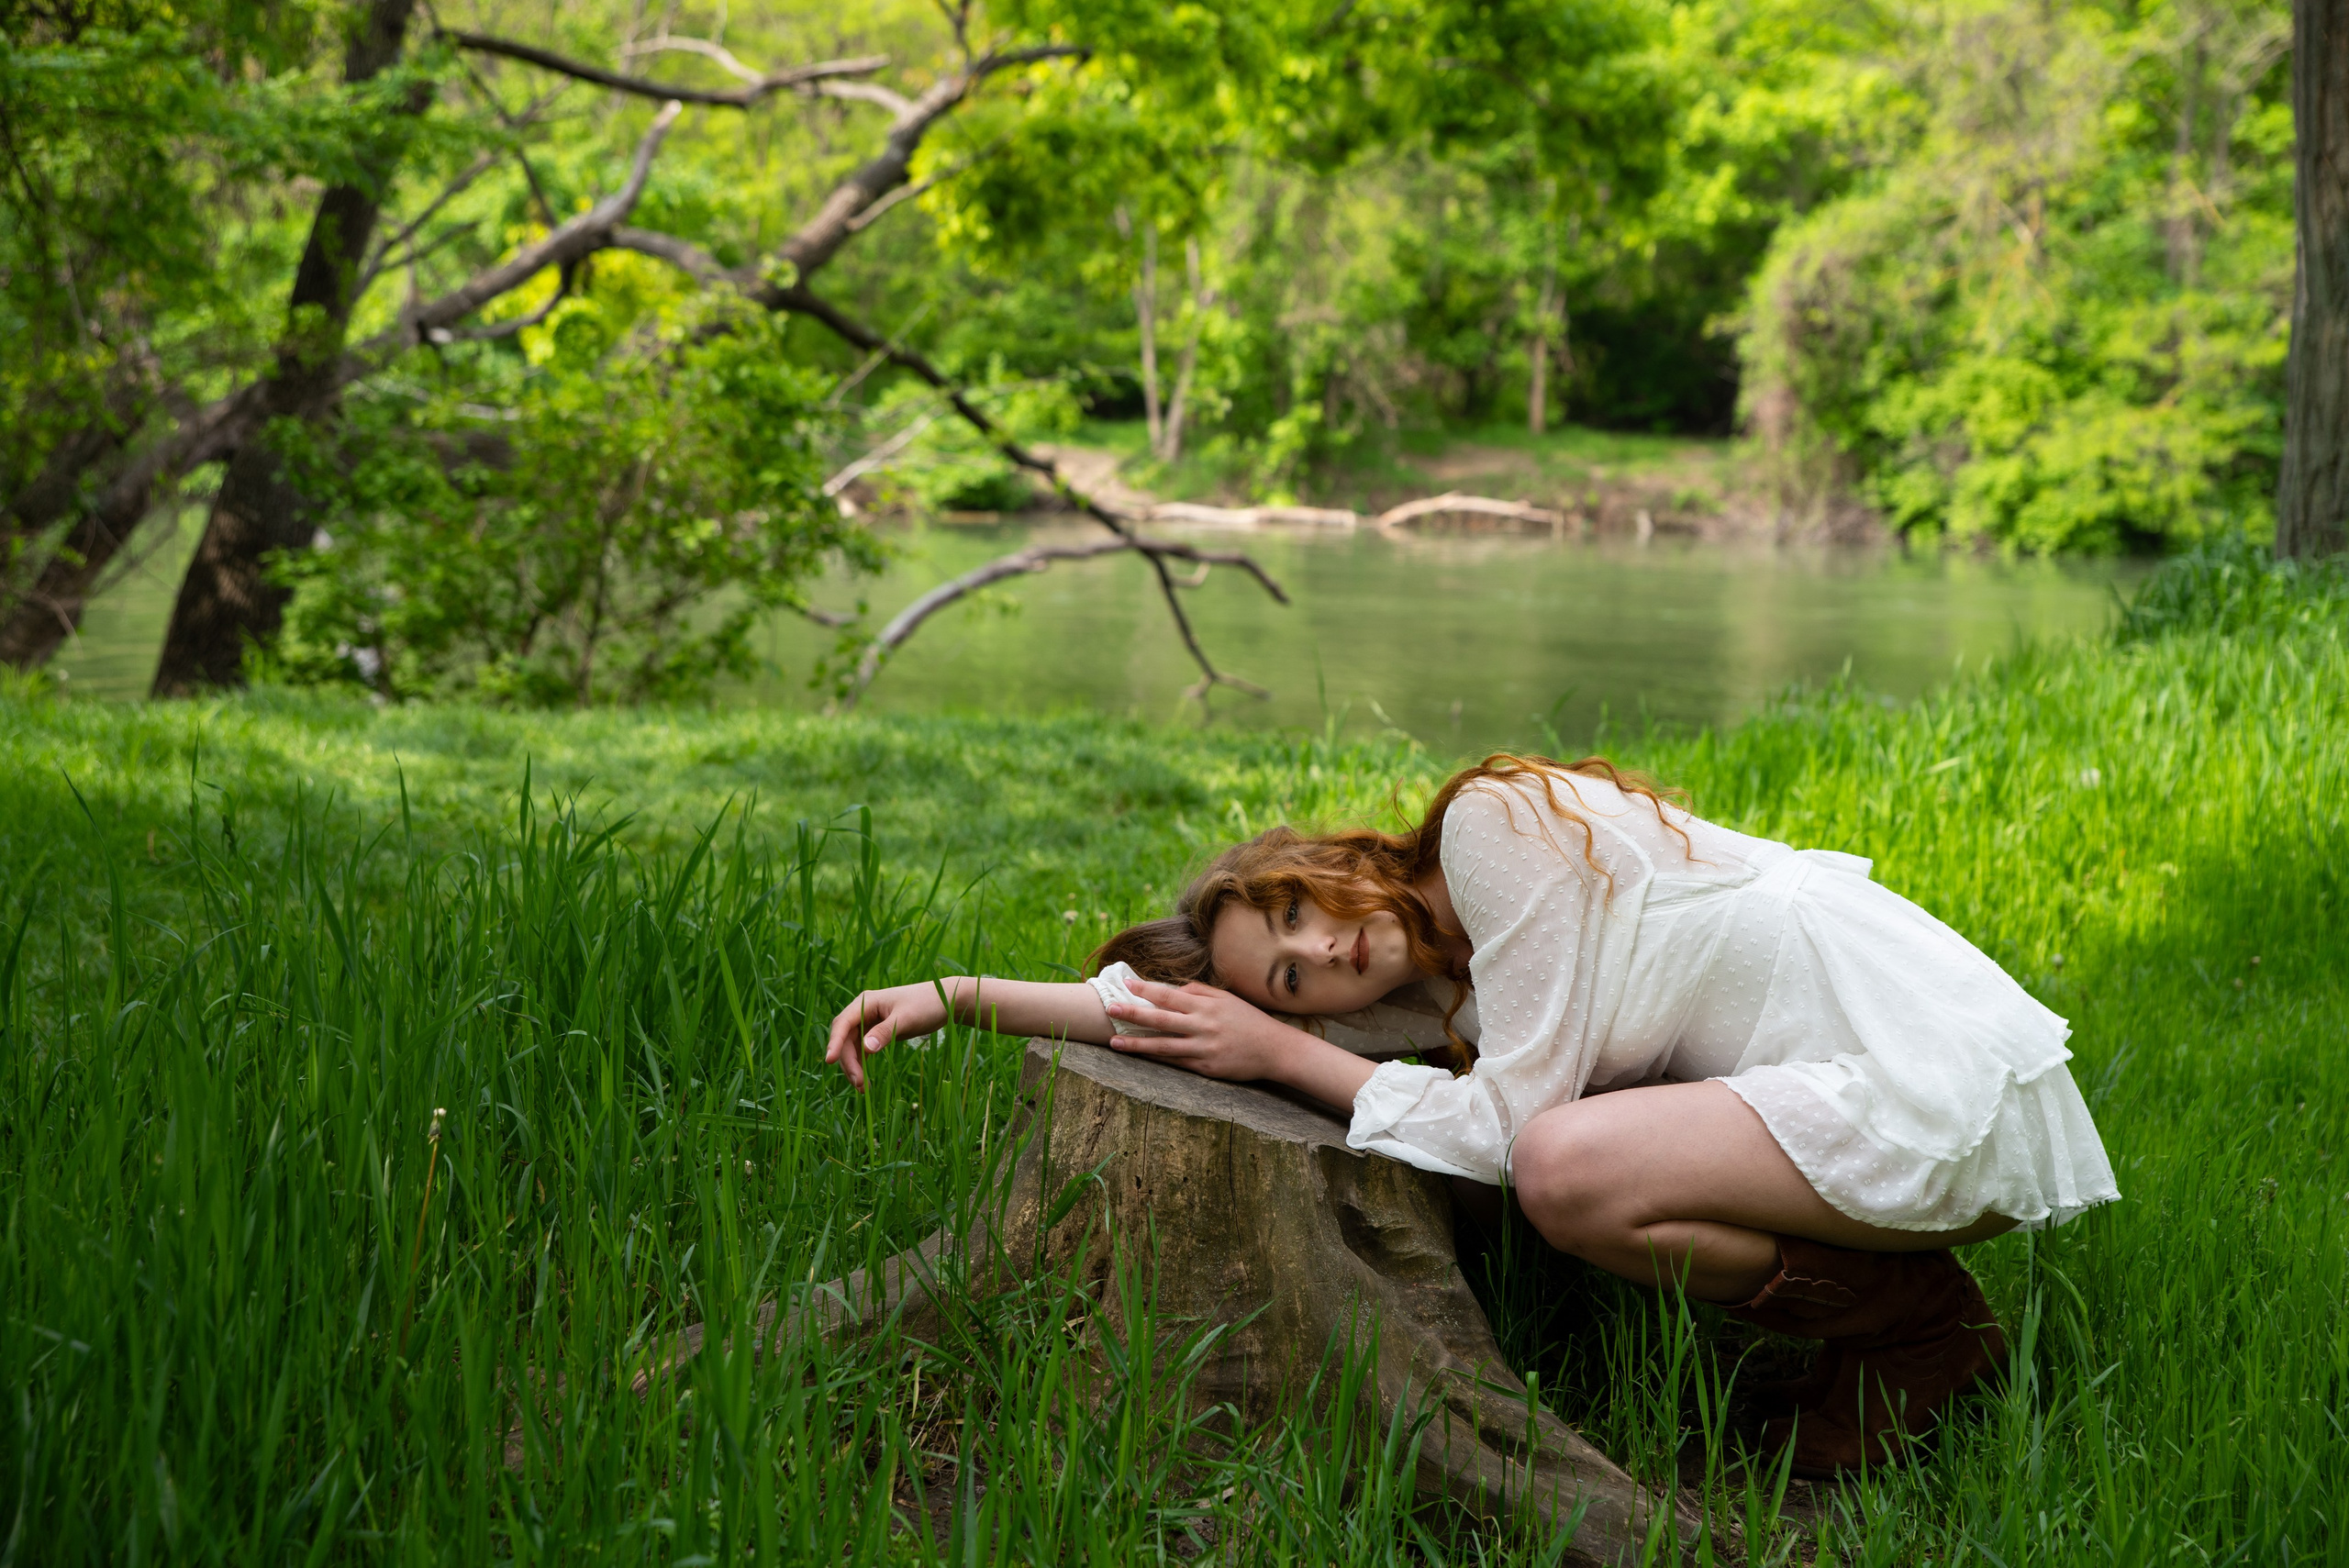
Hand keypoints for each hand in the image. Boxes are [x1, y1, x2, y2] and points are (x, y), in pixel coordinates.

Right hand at [824, 982, 951, 1090]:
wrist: (945, 1001)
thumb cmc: (926, 1005)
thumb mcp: (906, 1018)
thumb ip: (885, 1032)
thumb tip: (866, 1048)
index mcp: (866, 1002)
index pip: (843, 1023)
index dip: (834, 1042)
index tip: (829, 1061)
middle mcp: (863, 1012)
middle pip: (845, 1039)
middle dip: (848, 1061)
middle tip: (858, 1083)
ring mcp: (869, 1022)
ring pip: (852, 1047)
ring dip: (854, 1066)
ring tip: (862, 1088)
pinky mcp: (877, 1033)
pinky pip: (863, 1050)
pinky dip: (863, 1065)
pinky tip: (865, 1082)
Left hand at [1102, 978, 1300, 1082]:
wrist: (1274, 1049)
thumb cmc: (1249, 1020)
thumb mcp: (1226, 999)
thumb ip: (1199, 992)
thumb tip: (1173, 988)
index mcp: (1206, 1006)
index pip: (1169, 995)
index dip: (1146, 989)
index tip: (1126, 983)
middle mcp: (1202, 1026)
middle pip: (1160, 1019)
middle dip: (1133, 1014)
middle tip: (1110, 1009)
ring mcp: (1203, 1048)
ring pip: (1163, 1046)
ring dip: (1136, 1044)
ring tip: (1114, 1043)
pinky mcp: (1205, 1068)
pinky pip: (1176, 1063)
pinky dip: (1156, 1060)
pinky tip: (1140, 1058)